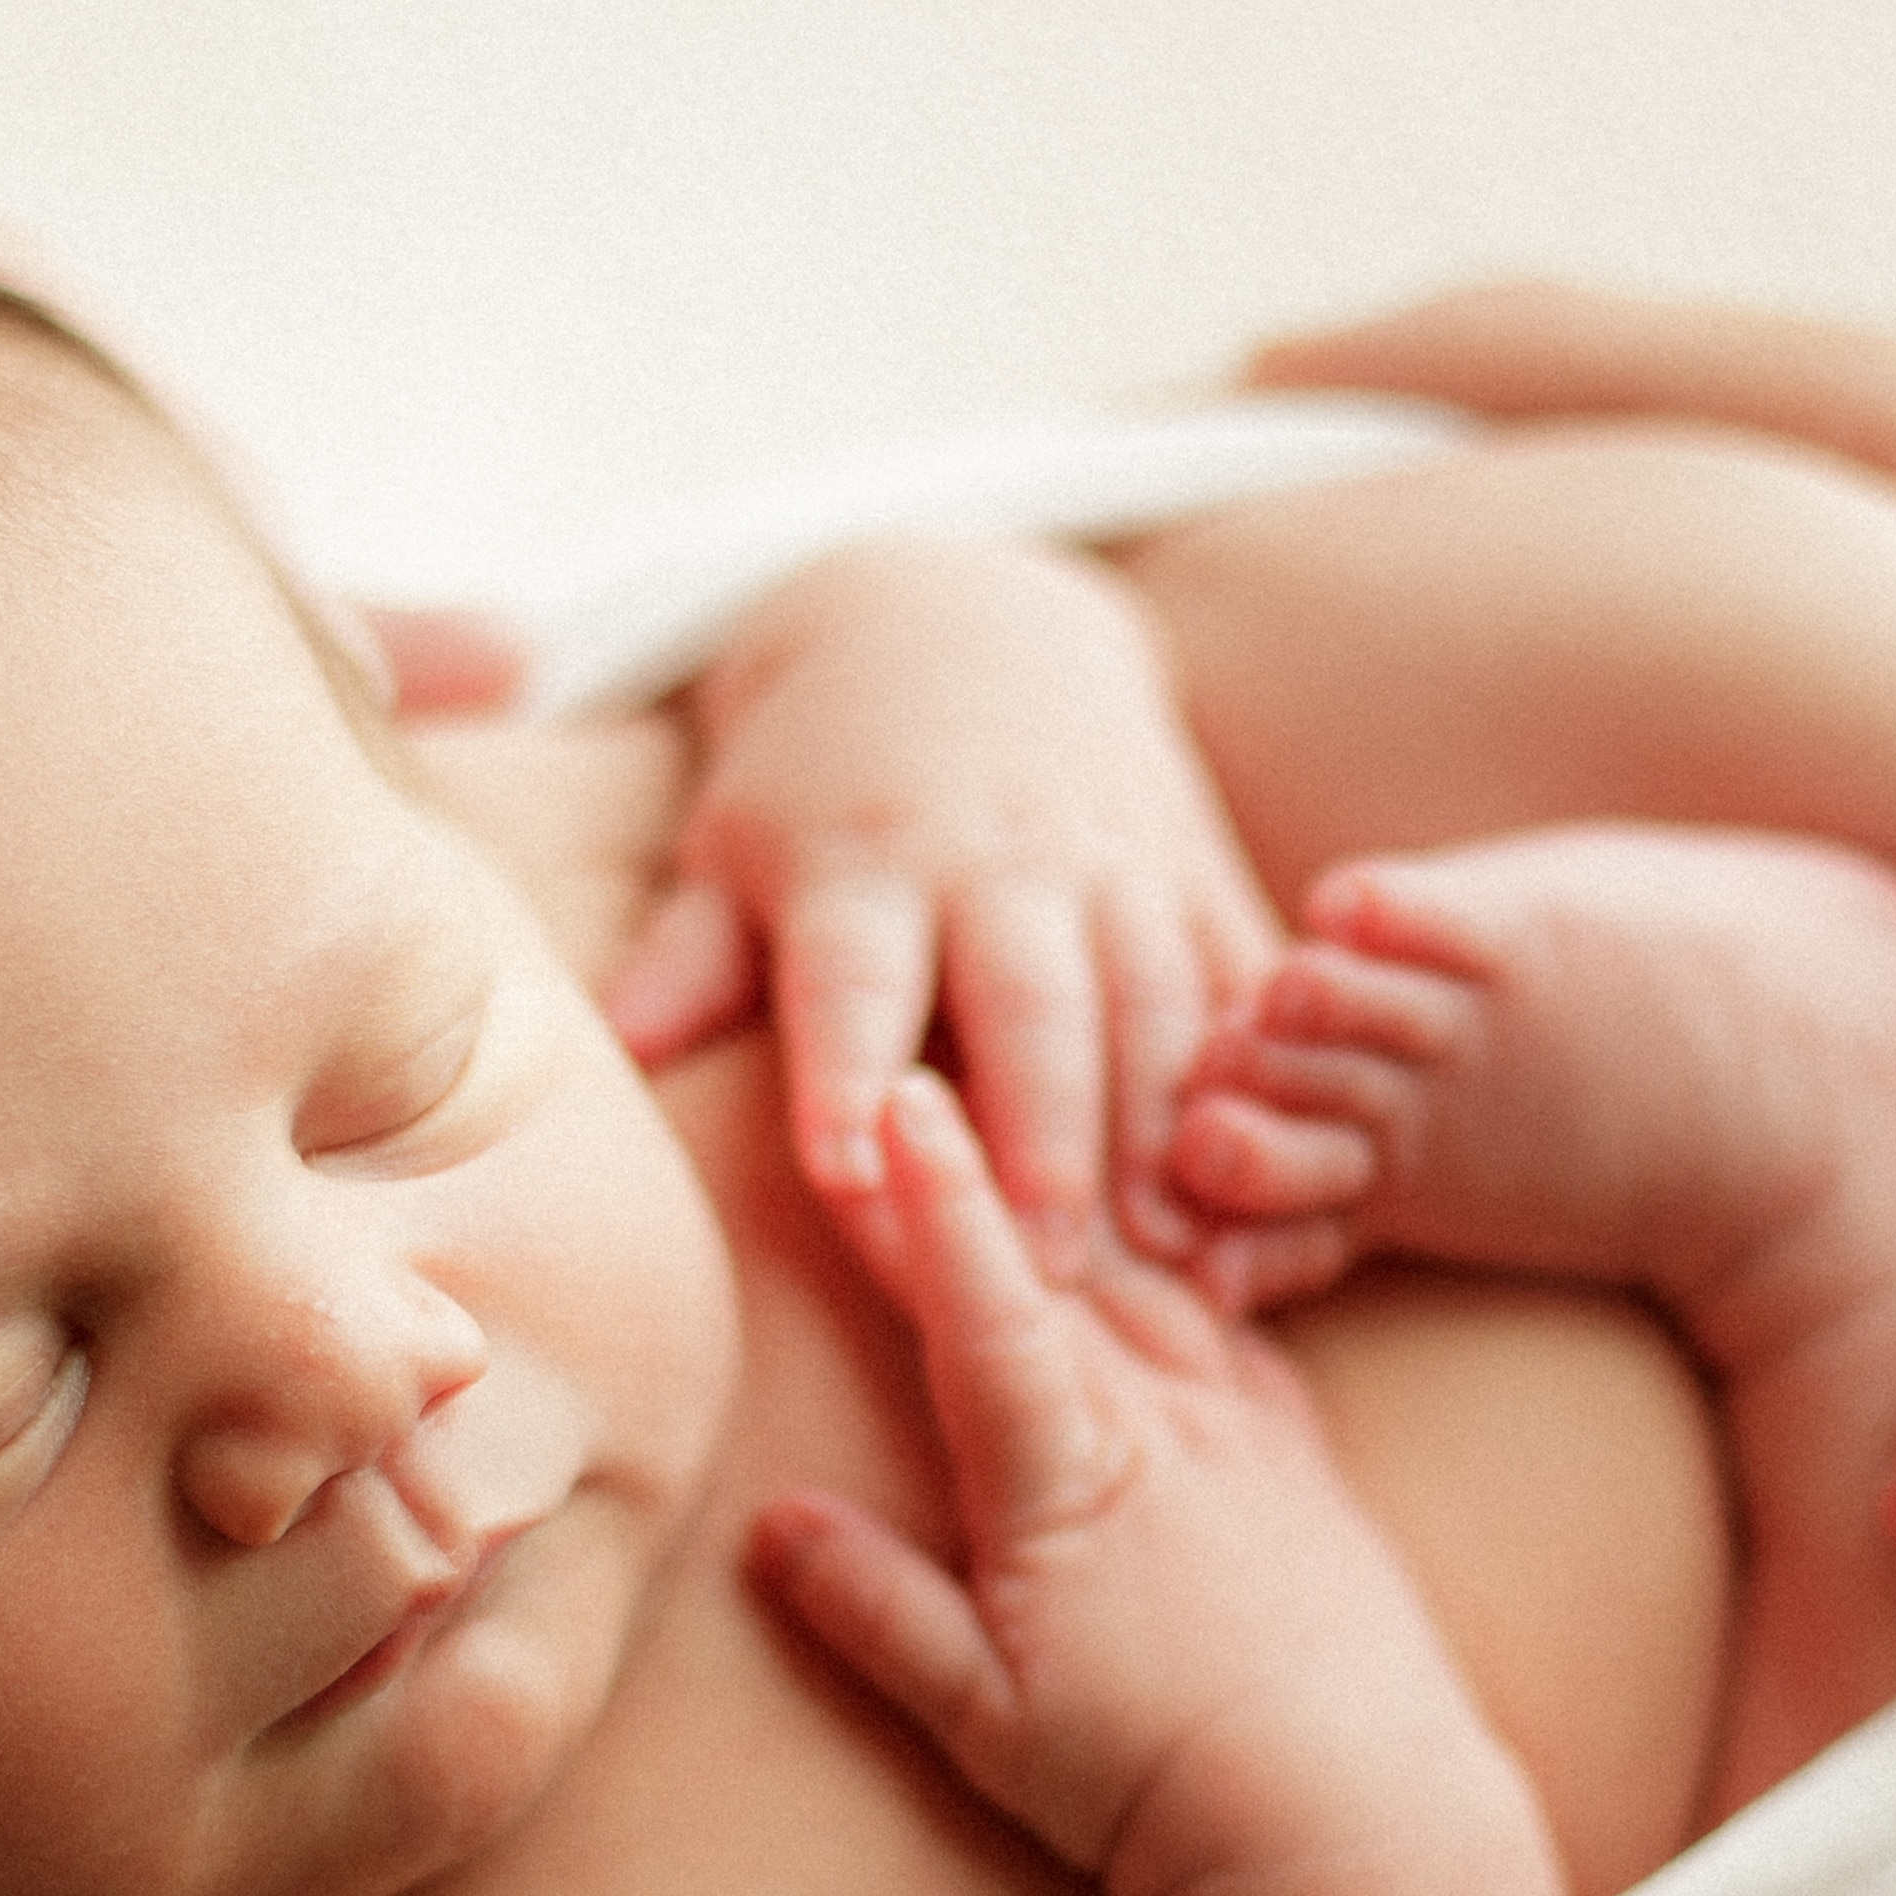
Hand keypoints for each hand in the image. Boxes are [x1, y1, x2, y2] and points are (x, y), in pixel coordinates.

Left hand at [605, 531, 1279, 1265]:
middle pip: (1028, 1001)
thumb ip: (689, 957)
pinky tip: (1278, 1169)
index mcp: (861, 862)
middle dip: (1046, 1132)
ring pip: (1156, 998)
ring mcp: (1110, 858)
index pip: (850, 977)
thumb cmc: (820, 781)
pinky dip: (1266, 1073)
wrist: (967, 627)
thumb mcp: (733, 846)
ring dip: (1169, 1124)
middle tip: (1055, 1269)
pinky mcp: (1194, 867)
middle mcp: (995, 857)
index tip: (846, 1173)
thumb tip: (616, 1043)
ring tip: (1177, 1248)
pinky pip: (1242, 975)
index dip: (846, 1073)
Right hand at [747, 1074, 1558, 1895]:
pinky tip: (1163, 1217)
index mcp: (1071, 1479)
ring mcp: (1240, 1429)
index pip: (985, 1308)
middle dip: (984, 1153)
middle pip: (1058, 1258)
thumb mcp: (990, 1724)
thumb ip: (877, 1611)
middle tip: (923, 1051)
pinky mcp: (1296, 1453)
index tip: (892, 1100)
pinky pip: (1232, 1315)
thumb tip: (772, 1525)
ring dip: (1081, 1186)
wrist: (1355, 1822)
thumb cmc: (1157, 1787)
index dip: (931, 1203)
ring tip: (1024, 1099)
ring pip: (1150, 1271)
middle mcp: (1161, 1426)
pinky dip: (1187, 1253)